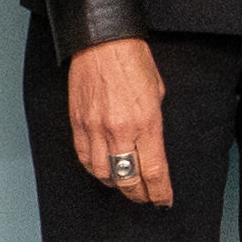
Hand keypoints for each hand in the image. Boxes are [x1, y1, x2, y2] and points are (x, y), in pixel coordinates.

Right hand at [65, 34, 173, 202]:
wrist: (102, 41)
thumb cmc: (133, 60)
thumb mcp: (158, 93)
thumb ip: (154, 124)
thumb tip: (151, 147)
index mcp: (146, 123)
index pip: (154, 171)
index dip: (159, 192)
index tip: (163, 200)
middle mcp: (119, 130)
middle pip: (128, 179)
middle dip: (139, 194)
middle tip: (145, 197)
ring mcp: (95, 128)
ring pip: (103, 173)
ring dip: (116, 183)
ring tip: (125, 184)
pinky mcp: (78, 123)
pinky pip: (85, 158)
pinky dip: (95, 169)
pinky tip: (103, 169)